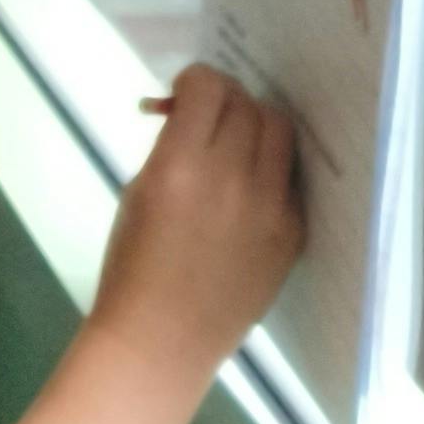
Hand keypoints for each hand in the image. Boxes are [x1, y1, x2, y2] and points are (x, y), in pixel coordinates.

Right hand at [84, 68, 300, 389]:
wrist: (160, 342)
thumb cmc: (131, 269)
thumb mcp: (137, 193)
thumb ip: (170, 149)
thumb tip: (193, 117)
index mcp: (179, 168)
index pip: (207, 89)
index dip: (195, 81)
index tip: (186, 93)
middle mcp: (231, 180)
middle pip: (247, 104)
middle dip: (225, 101)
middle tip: (210, 117)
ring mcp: (270, 208)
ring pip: (279, 131)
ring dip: (256, 125)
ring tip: (237, 144)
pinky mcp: (292, 233)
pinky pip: (290, 177)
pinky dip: (271, 170)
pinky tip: (249, 188)